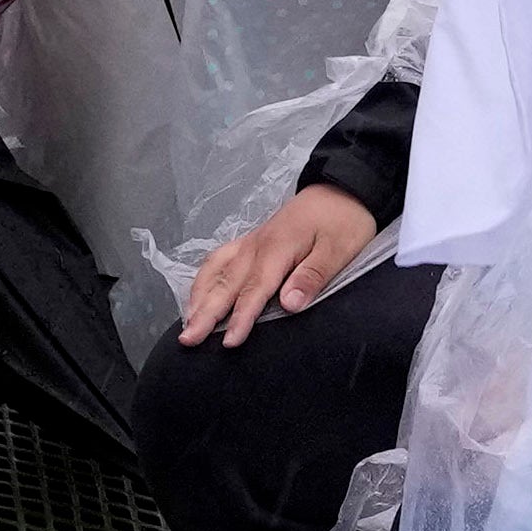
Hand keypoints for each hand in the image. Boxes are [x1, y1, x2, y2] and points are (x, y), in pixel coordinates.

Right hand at [177, 184, 378, 347]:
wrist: (342, 188)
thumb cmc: (344, 221)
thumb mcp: (339, 250)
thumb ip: (312, 276)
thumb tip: (289, 304)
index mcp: (278, 248)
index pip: (255, 289)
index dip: (240, 317)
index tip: (229, 342)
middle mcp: (257, 245)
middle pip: (226, 283)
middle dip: (205, 312)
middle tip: (187, 339)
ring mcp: (251, 242)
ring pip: (216, 269)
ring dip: (198, 296)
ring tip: (187, 322)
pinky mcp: (252, 241)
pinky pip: (220, 259)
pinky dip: (204, 278)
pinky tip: (198, 293)